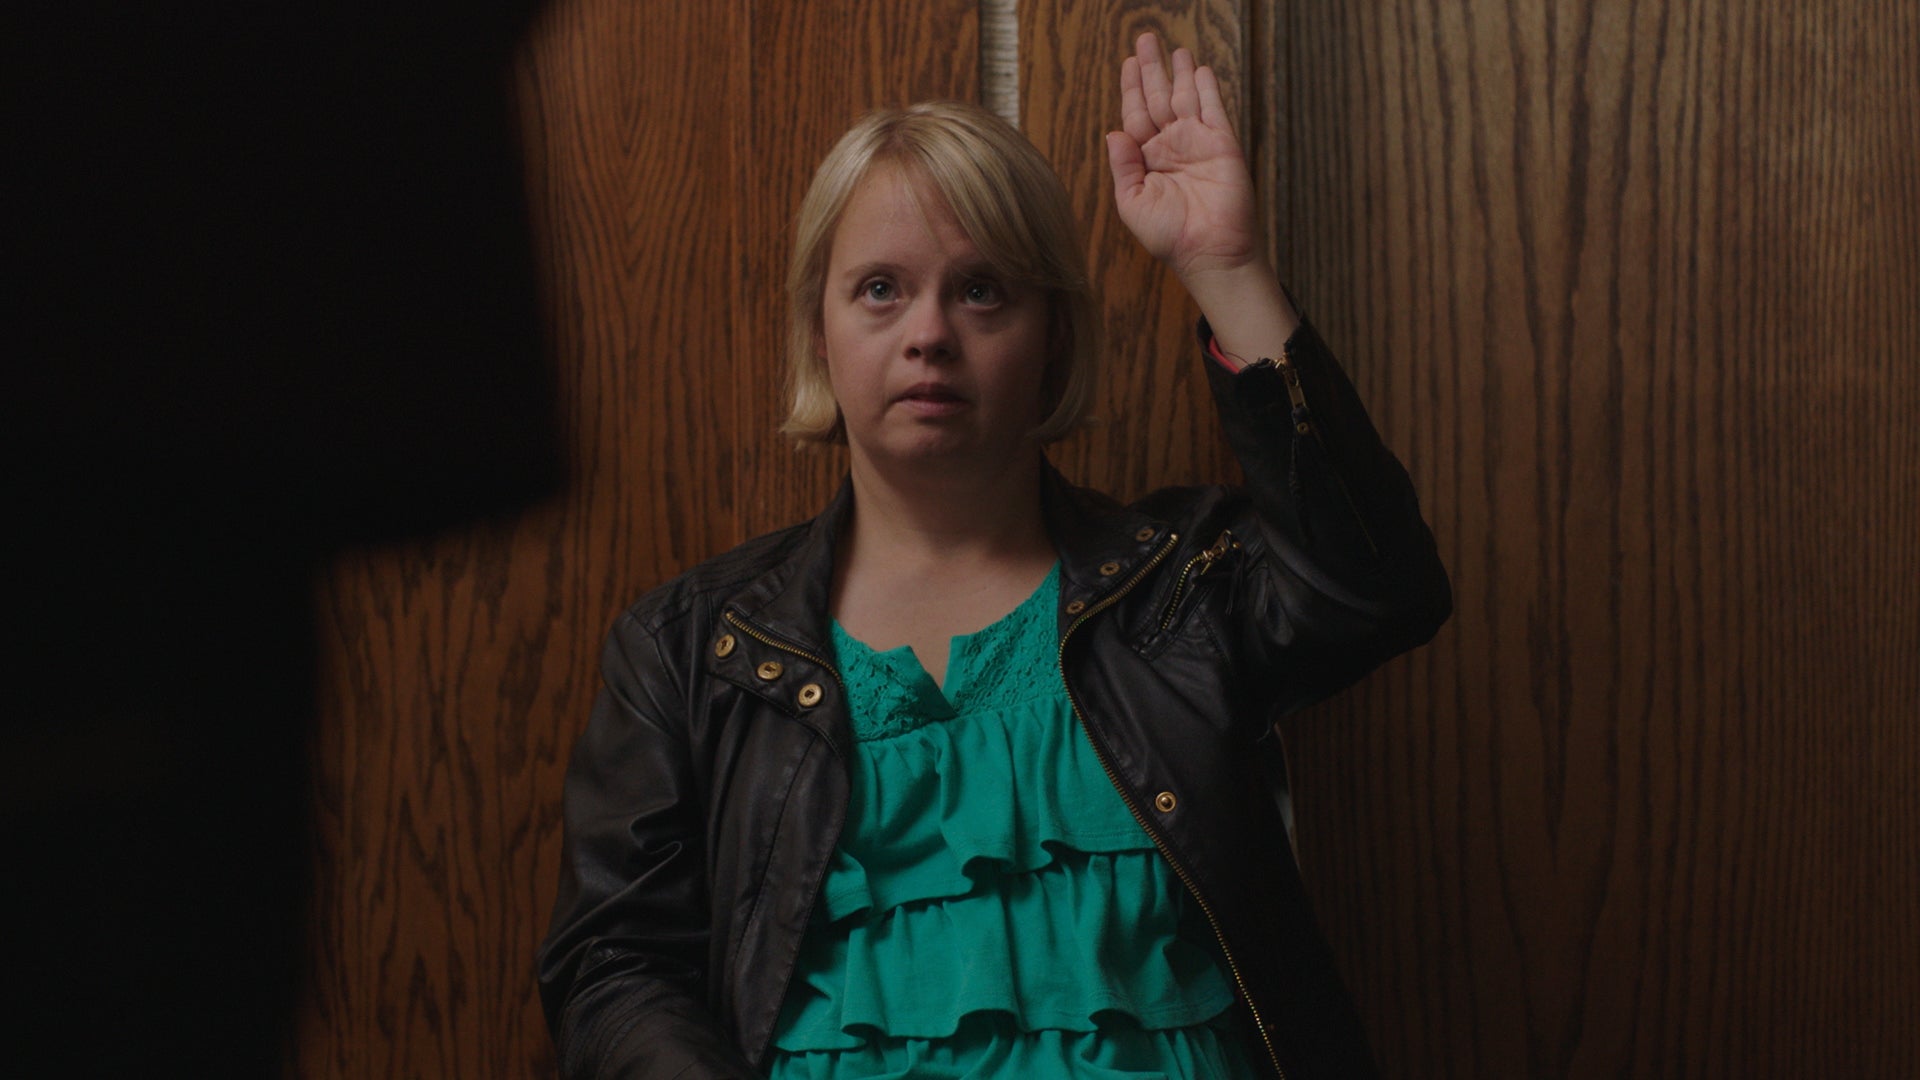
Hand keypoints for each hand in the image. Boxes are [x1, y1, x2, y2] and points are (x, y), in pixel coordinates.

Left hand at [1106, 33, 1259, 280]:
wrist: (1208, 253)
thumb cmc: (1168, 236)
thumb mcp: (1133, 203)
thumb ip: (1123, 167)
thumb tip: (1113, 132)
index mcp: (1147, 158)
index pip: (1136, 114)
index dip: (1132, 87)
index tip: (1128, 62)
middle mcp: (1172, 146)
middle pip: (1159, 97)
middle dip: (1153, 68)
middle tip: (1146, 39)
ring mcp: (1198, 143)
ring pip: (1186, 98)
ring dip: (1181, 73)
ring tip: (1175, 48)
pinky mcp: (1223, 145)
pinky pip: (1214, 110)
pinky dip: (1208, 90)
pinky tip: (1201, 70)